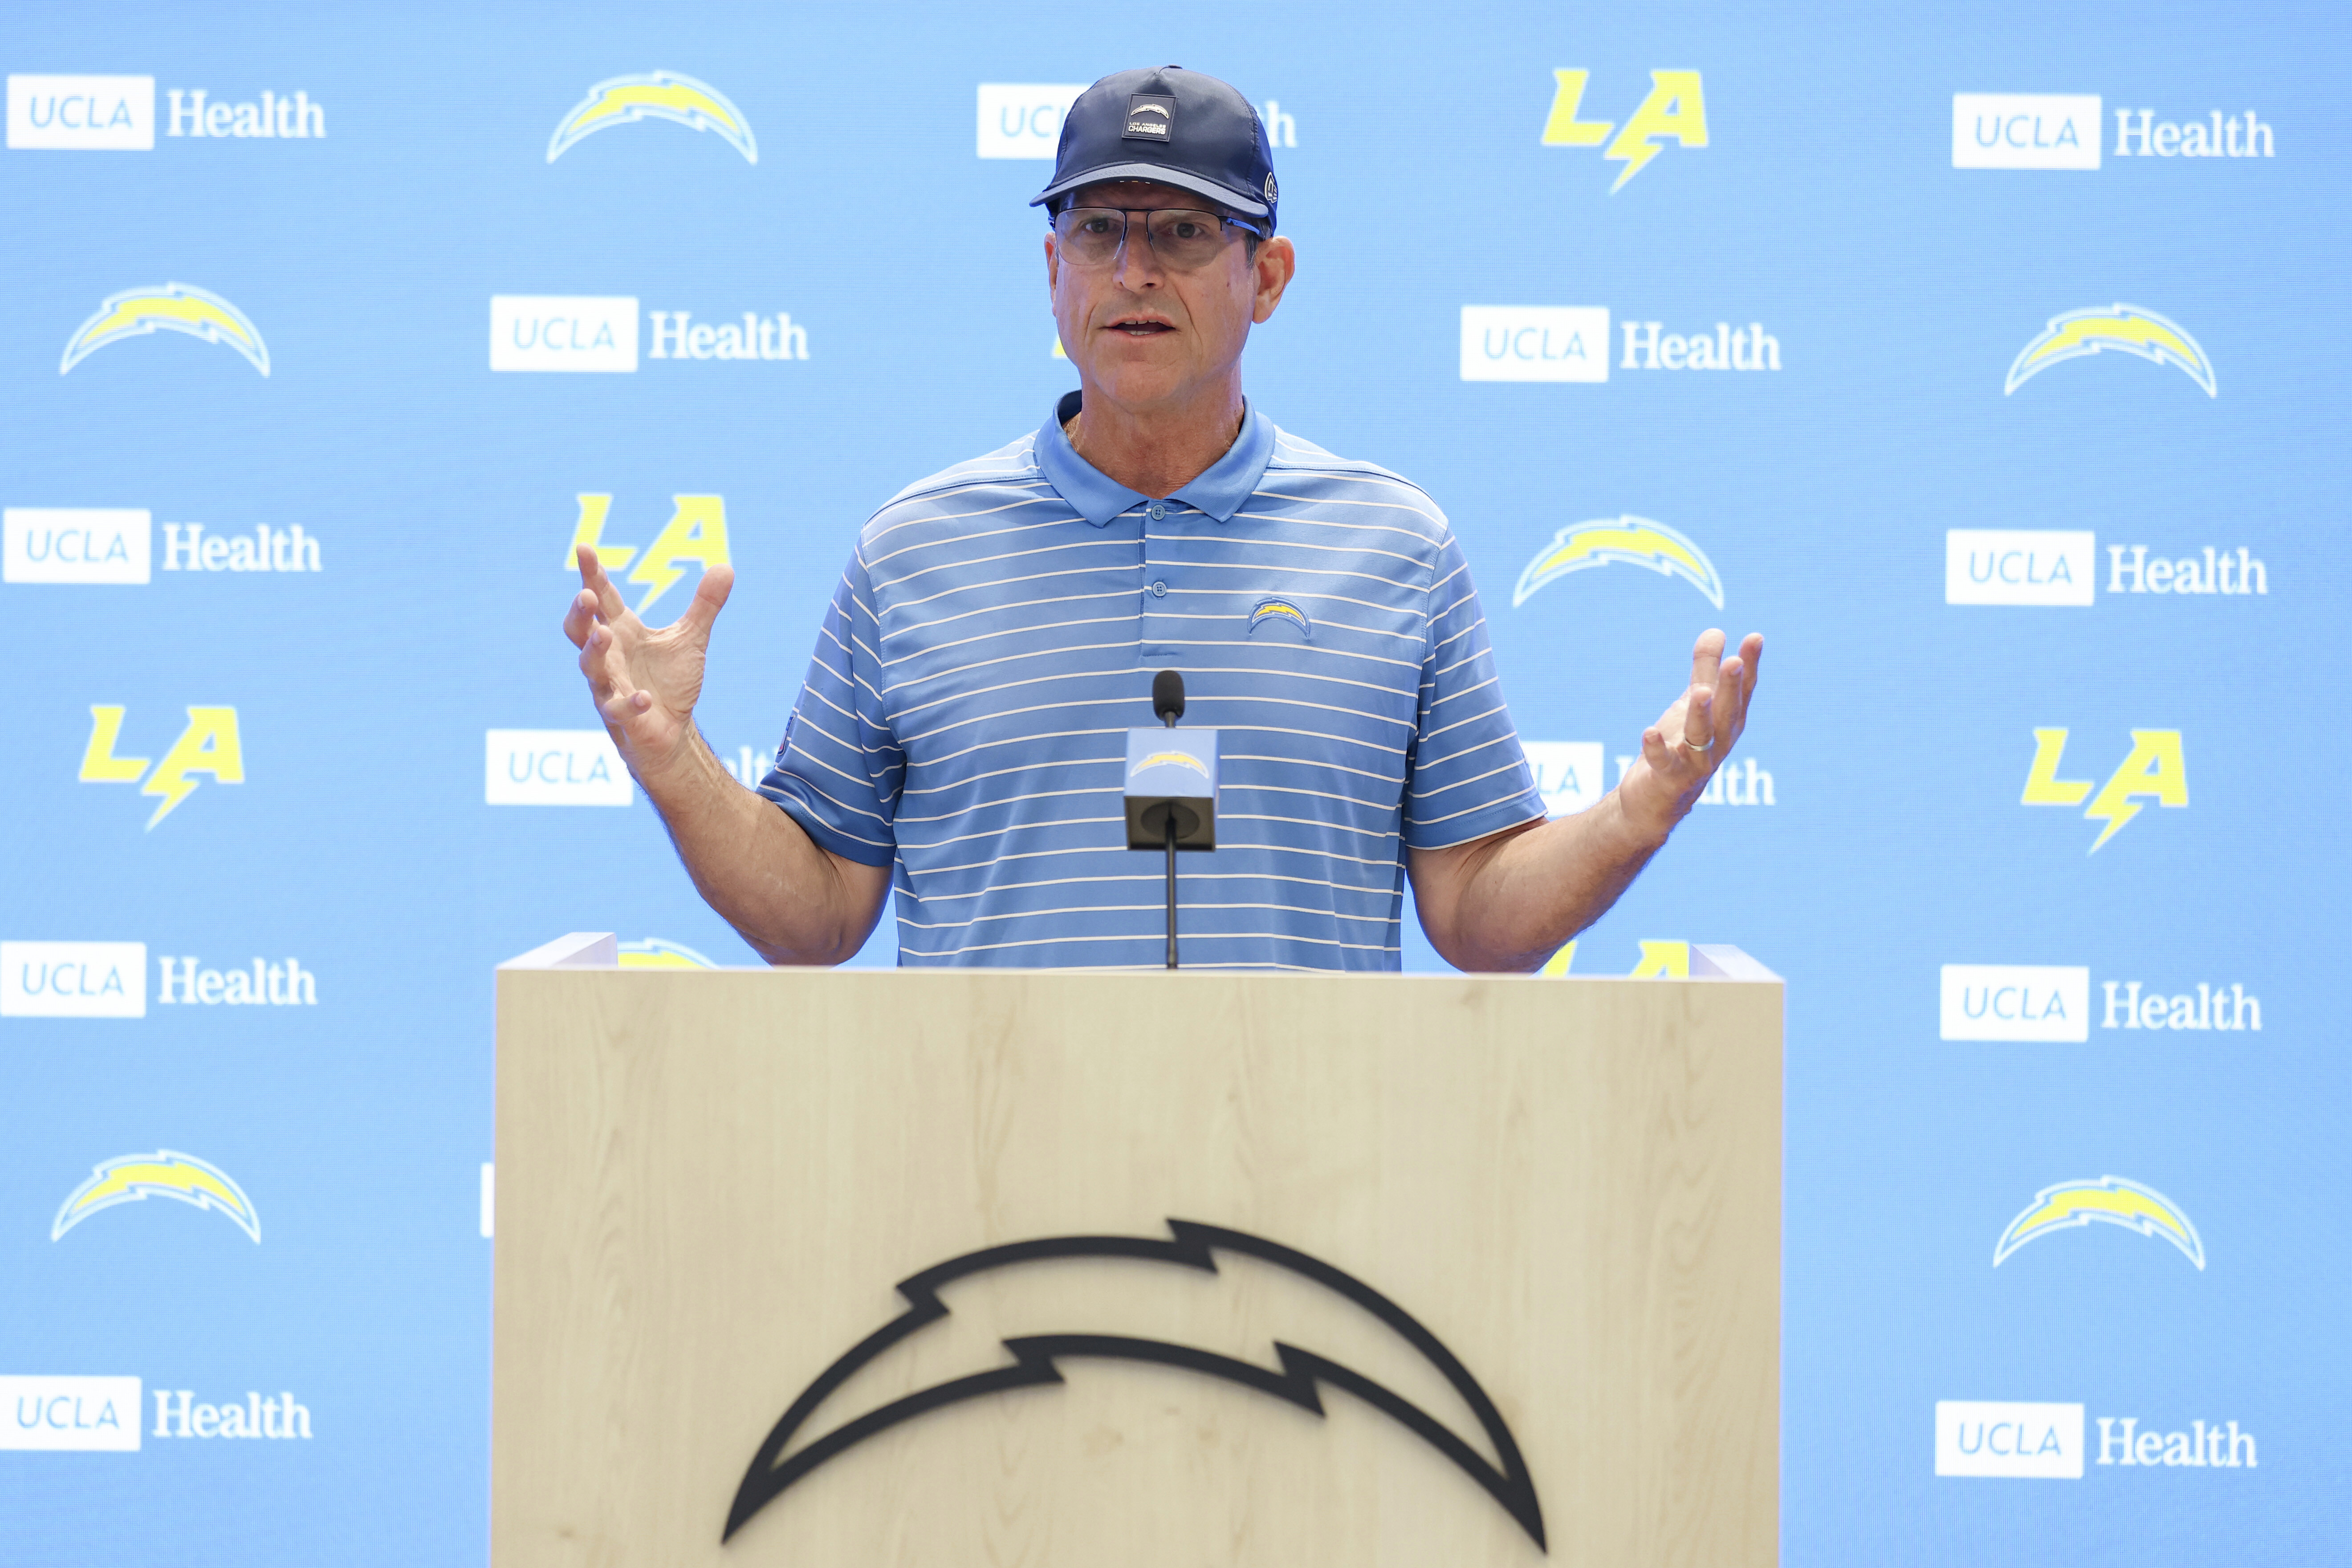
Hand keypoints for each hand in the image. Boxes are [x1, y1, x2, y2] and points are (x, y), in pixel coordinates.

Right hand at [561, 544, 733, 782]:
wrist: (670, 730)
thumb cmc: (670, 682)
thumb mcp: (690, 638)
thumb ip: (704, 605)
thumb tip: (726, 566)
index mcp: (622, 631)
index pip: (602, 598)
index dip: (592, 574)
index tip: (585, 548)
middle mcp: (608, 656)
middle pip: (580, 630)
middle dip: (580, 612)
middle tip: (586, 593)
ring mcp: (610, 686)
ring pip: (590, 667)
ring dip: (593, 651)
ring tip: (602, 633)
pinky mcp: (622, 716)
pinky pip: (618, 708)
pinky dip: (630, 702)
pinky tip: (644, 697)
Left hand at [1616, 629, 1762, 841]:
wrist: (1654, 802)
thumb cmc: (1679, 749)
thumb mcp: (1691, 705)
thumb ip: (1704, 670)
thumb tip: (1716, 630)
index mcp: (1727, 723)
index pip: (1742, 692)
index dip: (1750, 666)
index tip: (1755, 637)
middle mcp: (1717, 744)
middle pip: (1728, 713)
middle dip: (1732, 688)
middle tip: (1735, 661)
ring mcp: (1695, 764)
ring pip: (1702, 739)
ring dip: (1701, 715)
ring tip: (1700, 692)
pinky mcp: (1668, 780)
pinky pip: (1665, 764)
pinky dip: (1658, 749)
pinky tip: (1649, 733)